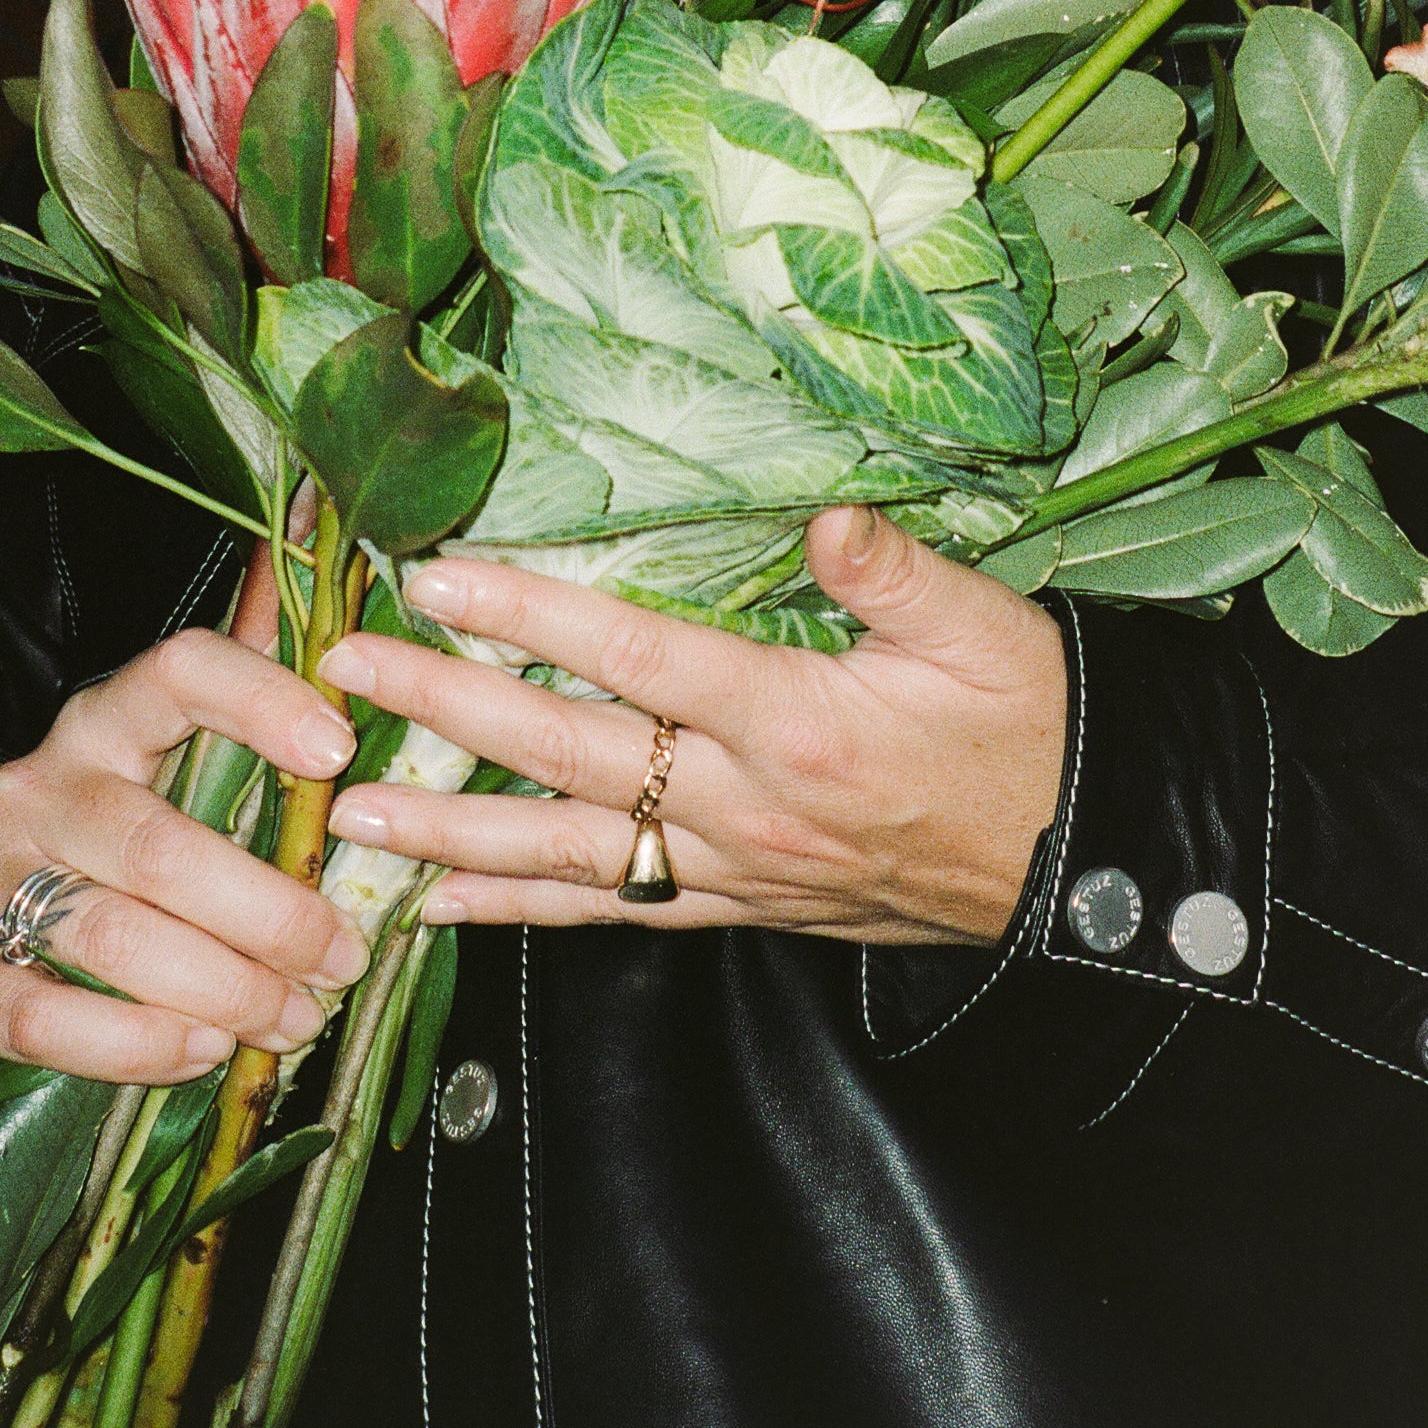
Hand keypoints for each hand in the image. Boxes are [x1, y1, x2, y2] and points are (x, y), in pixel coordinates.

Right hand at [0, 631, 366, 1090]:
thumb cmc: (118, 862)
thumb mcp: (179, 784)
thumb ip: (246, 722)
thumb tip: (321, 617)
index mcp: (104, 726)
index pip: (176, 671)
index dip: (258, 701)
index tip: (337, 752)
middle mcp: (38, 789)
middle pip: (159, 847)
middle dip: (270, 916)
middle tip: (340, 962)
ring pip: (114, 936)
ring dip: (222, 990)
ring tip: (292, 1020)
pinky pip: (45, 1016)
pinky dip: (137, 1044)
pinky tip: (204, 1051)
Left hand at [320, 509, 1067, 941]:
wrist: (1083, 857)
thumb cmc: (1034, 728)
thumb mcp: (990, 630)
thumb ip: (897, 573)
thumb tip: (827, 515)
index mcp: (795, 719)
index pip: (636, 658)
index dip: (530, 617)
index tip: (437, 581)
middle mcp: (747, 803)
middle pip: (568, 752)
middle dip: (445, 709)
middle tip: (344, 672)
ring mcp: (736, 866)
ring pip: (566, 852)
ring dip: (449, 829)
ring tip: (344, 816)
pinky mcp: (742, 905)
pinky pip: (612, 912)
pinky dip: (522, 909)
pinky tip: (443, 904)